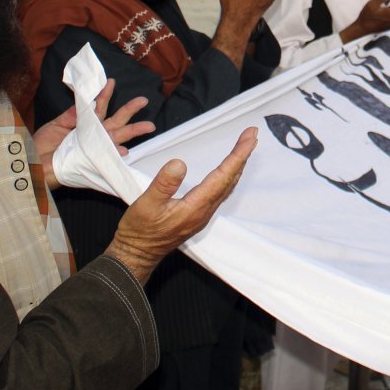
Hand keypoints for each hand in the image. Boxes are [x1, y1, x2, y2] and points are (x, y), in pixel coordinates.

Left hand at [35, 79, 155, 189]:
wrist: (33, 166)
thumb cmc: (42, 146)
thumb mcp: (55, 125)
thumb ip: (70, 115)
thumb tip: (85, 101)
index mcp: (84, 124)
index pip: (98, 107)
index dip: (104, 95)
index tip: (110, 82)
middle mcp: (93, 135)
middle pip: (115, 121)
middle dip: (130, 110)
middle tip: (143, 100)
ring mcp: (95, 148)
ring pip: (117, 137)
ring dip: (132, 131)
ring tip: (149, 125)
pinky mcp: (93, 161)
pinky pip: (106, 156)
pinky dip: (115, 154)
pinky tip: (124, 150)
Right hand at [103, 126, 257, 284]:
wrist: (137, 254)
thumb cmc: (140, 231)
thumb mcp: (146, 204)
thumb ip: (164, 184)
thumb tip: (180, 163)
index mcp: (196, 206)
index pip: (222, 176)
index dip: (237, 156)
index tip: (249, 138)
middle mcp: (204, 211)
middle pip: (229, 179)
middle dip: (242, 156)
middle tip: (252, 134)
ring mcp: (202, 214)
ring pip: (226, 186)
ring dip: (237, 165)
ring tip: (245, 148)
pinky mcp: (197, 215)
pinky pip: (220, 192)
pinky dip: (228, 176)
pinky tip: (228, 171)